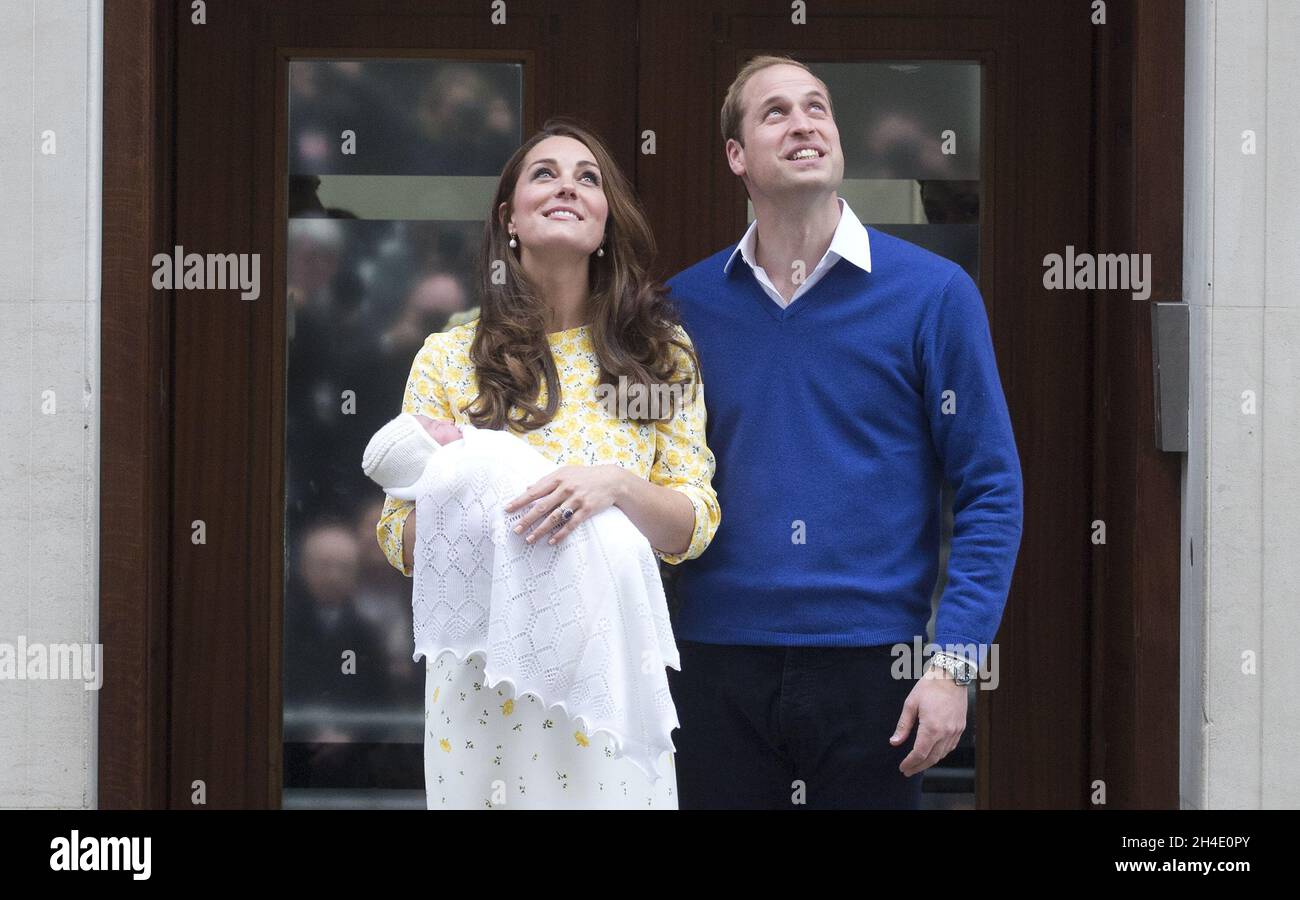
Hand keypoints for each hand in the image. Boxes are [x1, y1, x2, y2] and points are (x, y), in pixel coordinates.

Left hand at [503, 464, 628, 545]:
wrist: (612, 480)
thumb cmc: (586, 476)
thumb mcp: (566, 472)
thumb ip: (547, 480)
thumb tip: (528, 487)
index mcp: (558, 478)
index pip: (535, 491)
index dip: (520, 501)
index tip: (507, 509)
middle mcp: (566, 488)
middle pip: (542, 506)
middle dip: (527, 519)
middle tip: (516, 530)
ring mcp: (577, 499)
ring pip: (555, 517)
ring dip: (541, 530)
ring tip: (530, 539)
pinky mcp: (587, 509)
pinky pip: (571, 524)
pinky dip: (561, 534)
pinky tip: (552, 541)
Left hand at [890, 665, 967, 776]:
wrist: (951, 676)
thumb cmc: (929, 687)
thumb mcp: (911, 704)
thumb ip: (903, 726)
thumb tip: (894, 742)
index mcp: (932, 728)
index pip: (919, 753)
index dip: (910, 763)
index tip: (902, 767)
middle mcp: (946, 732)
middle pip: (931, 758)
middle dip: (918, 767)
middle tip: (907, 771)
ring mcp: (955, 731)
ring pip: (942, 754)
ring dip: (929, 762)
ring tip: (917, 764)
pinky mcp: (960, 727)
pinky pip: (950, 747)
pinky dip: (940, 753)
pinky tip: (933, 753)